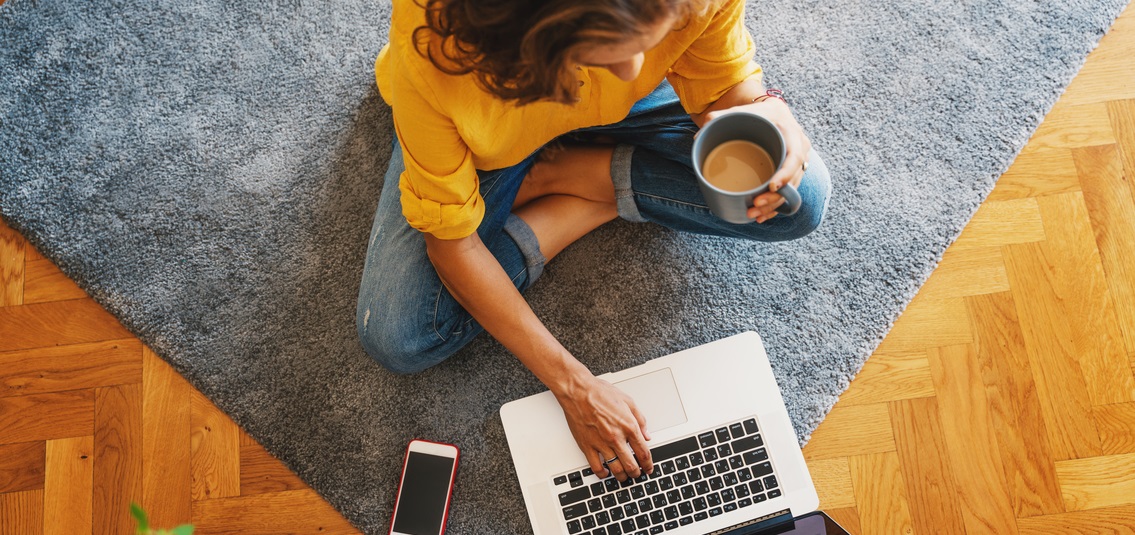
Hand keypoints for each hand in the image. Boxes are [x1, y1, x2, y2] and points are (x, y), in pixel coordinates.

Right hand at [555, 375, 652, 480]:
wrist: (578, 391)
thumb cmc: (600, 393)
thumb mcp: (628, 401)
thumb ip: (640, 420)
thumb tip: (647, 435)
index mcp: (629, 426)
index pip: (643, 453)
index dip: (648, 464)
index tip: (648, 468)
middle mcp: (616, 437)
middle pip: (631, 465)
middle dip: (636, 473)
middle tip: (637, 474)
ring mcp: (601, 443)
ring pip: (616, 469)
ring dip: (622, 477)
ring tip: (624, 477)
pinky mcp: (587, 446)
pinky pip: (596, 467)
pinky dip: (603, 474)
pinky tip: (605, 472)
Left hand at [703, 98, 811, 222]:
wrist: (773, 114)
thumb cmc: (757, 114)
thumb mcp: (742, 111)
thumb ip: (720, 117)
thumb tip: (699, 133)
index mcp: (791, 134)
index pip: (795, 157)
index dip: (785, 174)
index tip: (772, 187)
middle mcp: (799, 151)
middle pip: (793, 181)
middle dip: (775, 197)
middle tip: (754, 204)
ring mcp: (797, 165)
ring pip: (790, 192)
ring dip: (772, 206)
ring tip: (752, 213)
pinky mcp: (791, 175)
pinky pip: (787, 195)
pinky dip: (774, 208)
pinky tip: (761, 217)